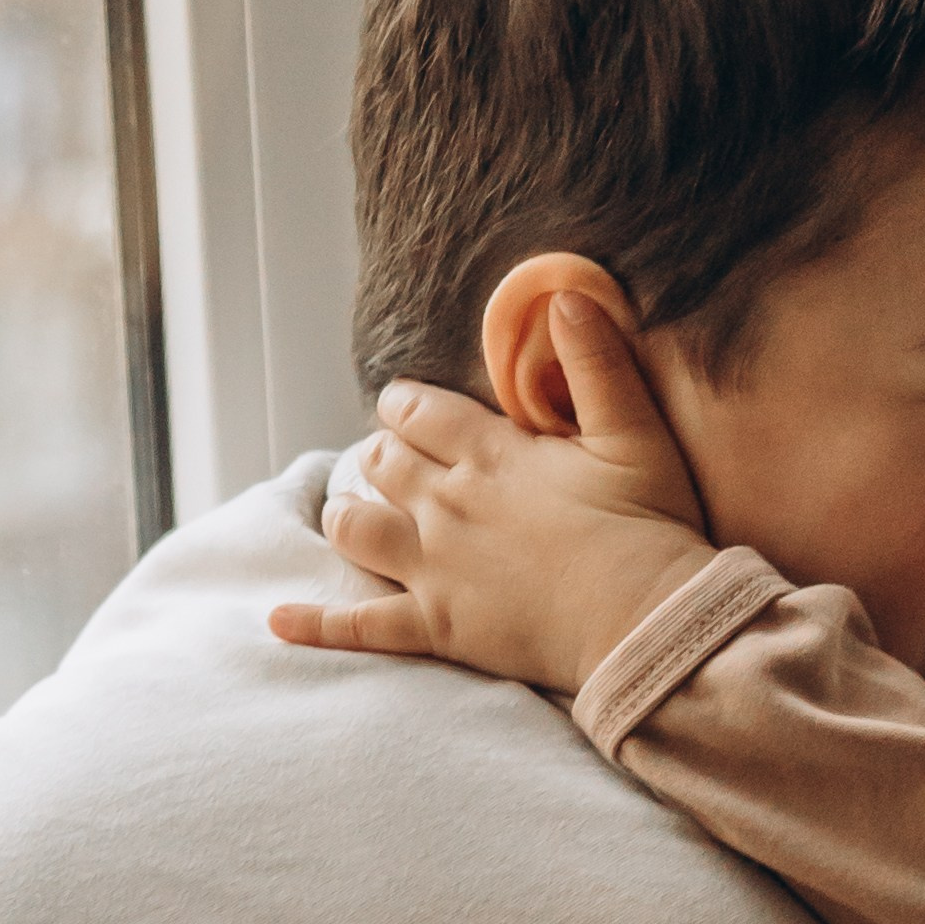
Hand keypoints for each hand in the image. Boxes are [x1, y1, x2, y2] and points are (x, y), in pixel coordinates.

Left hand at [269, 295, 717, 693]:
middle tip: (393, 460)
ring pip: (356, 527)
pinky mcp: (434, 627)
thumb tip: (567, 295)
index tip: (404, 408)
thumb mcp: (634, 433)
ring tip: (355, 512)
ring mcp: (434, 568)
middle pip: (383, 464)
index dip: (404, 407)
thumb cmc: (647, 526)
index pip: (419, 413)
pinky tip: (277, 620)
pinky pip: (358, 625)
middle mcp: (447, 504)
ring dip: (349, 513)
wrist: (643, 622)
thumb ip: (597, 363)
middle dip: (381, 455)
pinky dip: (314, 623)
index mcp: (490, 454)